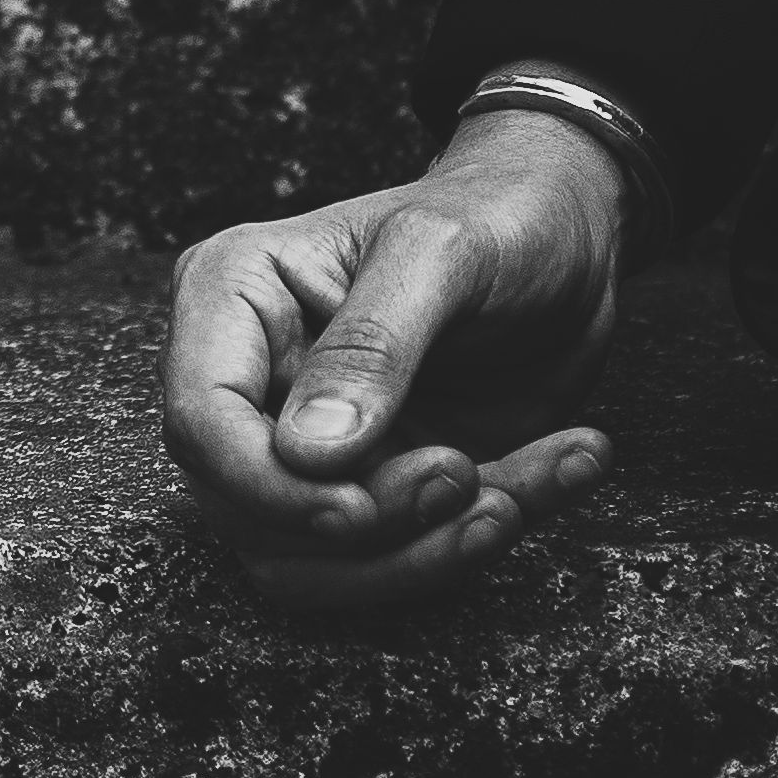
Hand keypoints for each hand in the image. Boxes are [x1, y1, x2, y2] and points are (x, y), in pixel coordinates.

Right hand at [161, 108, 629, 620]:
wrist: (574, 238)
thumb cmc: (499, 213)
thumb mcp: (446, 251)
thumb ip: (373, 343)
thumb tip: (305, 453)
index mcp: (237, 300)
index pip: (202, 423)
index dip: (267, 487)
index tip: (357, 508)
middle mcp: (256, 384)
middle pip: (253, 514)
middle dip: (365, 525)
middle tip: (464, 474)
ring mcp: (311, 450)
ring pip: (317, 563)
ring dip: (424, 551)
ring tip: (519, 495)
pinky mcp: (375, 490)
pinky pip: (399, 557)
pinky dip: (480, 536)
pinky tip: (565, 468)